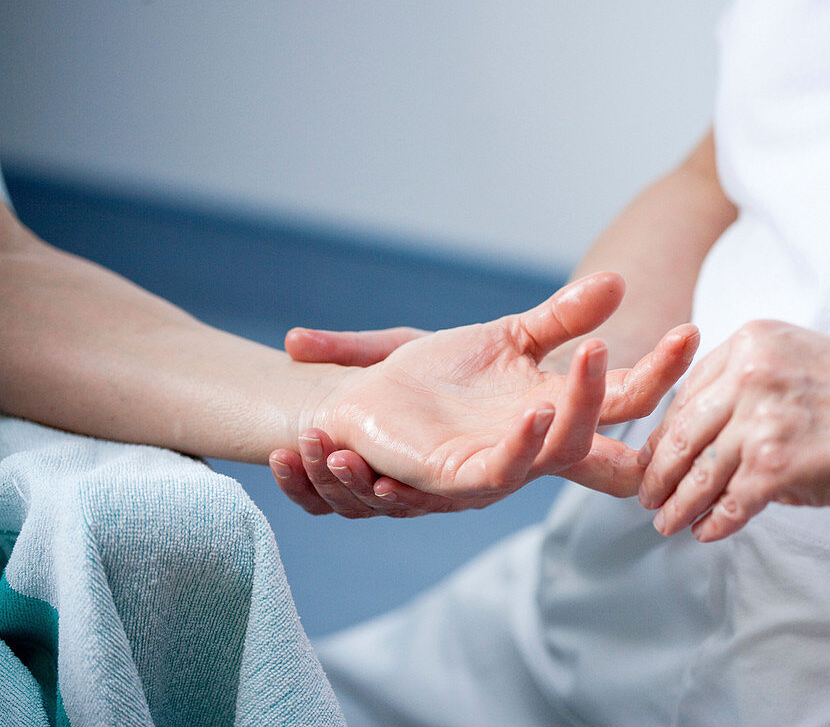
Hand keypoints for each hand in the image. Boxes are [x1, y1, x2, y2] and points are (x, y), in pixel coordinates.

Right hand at [270, 326, 467, 516]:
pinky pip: (429, 504)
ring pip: (376, 509)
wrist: (531, 379)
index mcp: (372, 458)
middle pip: (342, 503)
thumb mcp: (399, 347)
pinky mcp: (468, 490)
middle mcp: (399, 484)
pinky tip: (385, 483)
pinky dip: (401, 496)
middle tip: (295, 452)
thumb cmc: (462, 366)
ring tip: (339, 458)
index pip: (319, 486)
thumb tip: (291, 340)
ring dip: (351, 489)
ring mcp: (431, 492)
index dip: (296, 480)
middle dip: (316, 483)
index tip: (278, 455)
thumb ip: (348, 349)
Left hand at [297, 272, 697, 504]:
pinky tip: (537, 409)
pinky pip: (506, 468)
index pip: (626, 392)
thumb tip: (618, 281)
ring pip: (568, 446)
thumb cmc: (439, 377)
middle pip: (613, 420)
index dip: (663, 368)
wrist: (372, 402)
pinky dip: (527, 444)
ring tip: (594, 352)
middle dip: (652, 383)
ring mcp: (507, 460)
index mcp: (558, 404)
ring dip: (584, 404)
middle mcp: (542, 438)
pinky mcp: (463, 476)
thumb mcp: (507, 338)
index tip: (691, 330)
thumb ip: (562, 316)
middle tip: (680, 337)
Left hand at [638, 320, 829, 541]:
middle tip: (646, 495)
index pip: (688, 393)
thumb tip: (711, 440)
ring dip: (677, 504)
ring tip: (665, 523)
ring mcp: (761, 418)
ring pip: (697, 471)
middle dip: (657, 470)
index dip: (665, 431)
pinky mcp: (777, 464)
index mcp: (751, 342)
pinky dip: (714, 522)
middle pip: (680, 431)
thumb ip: (752, 388)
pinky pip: (729, 502)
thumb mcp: (802, 363)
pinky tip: (706, 533)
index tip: (655, 454)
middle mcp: (749, 373)